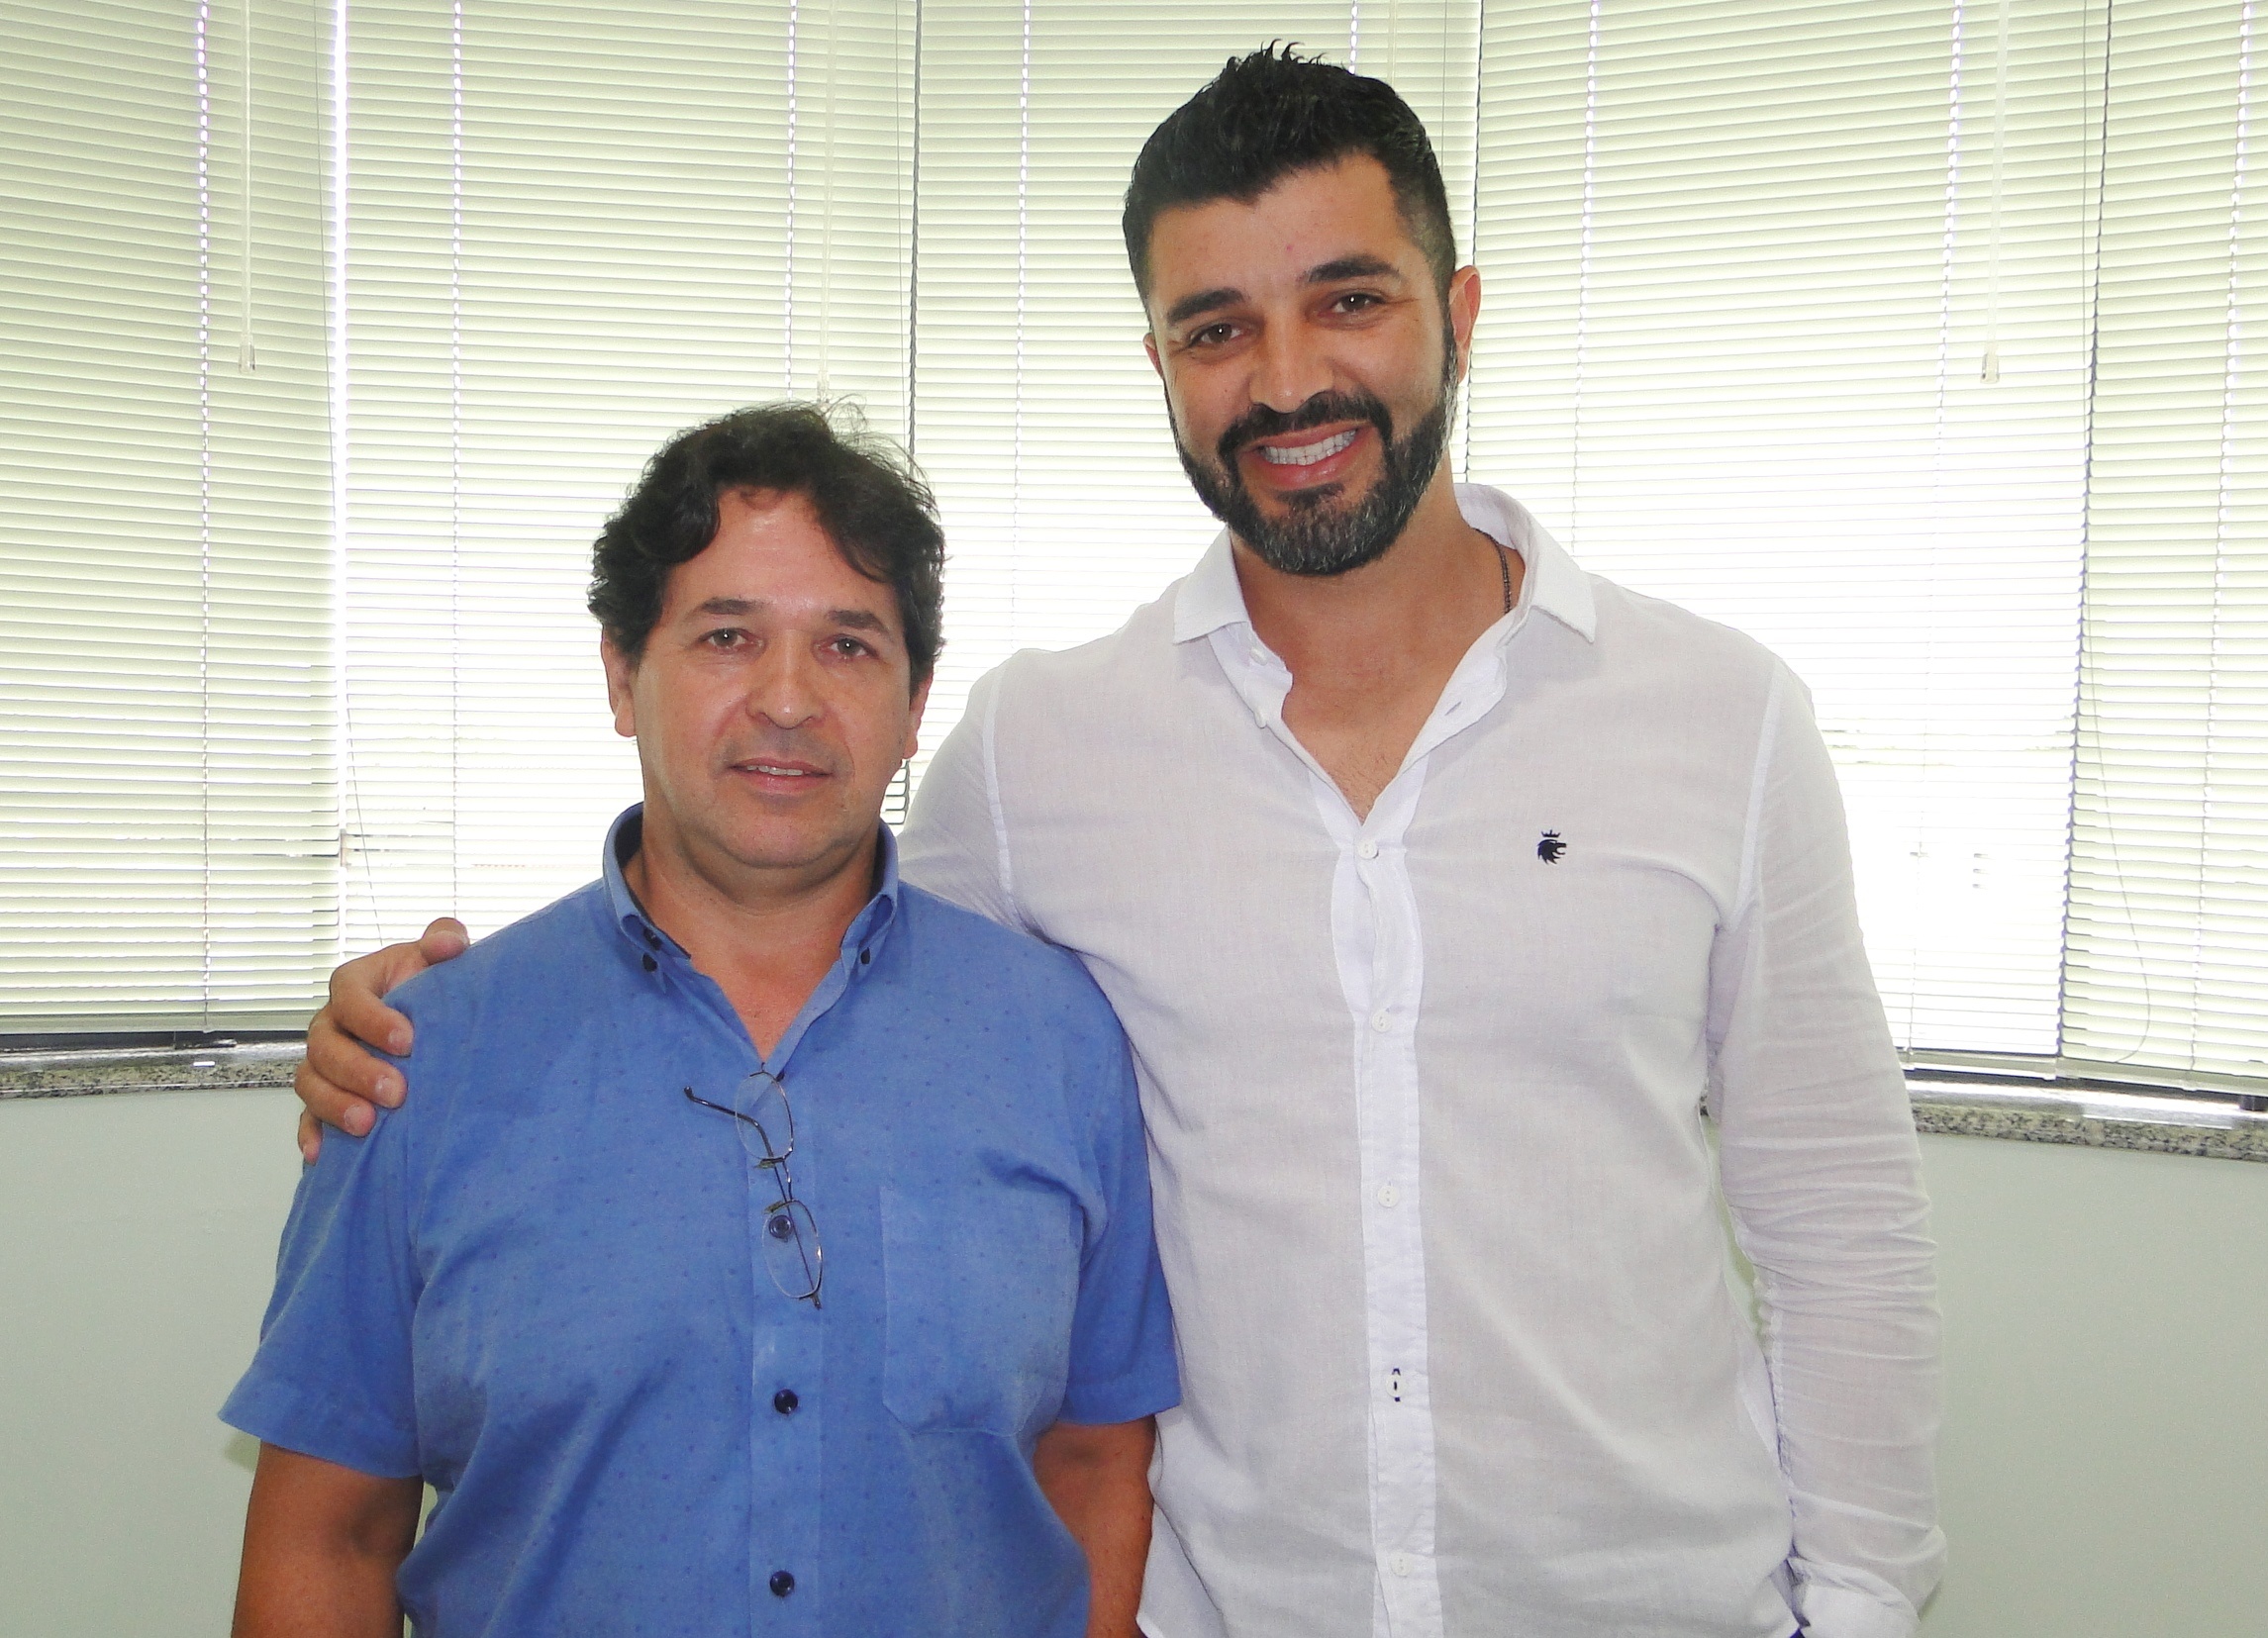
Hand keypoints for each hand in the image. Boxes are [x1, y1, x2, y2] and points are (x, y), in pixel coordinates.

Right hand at [294, 918, 469, 1162]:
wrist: (431, 1021)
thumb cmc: (429, 987)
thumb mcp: (437, 959)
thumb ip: (444, 940)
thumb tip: (449, 943)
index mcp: (354, 986)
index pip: (349, 997)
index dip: (372, 1018)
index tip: (408, 1040)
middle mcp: (330, 1024)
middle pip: (326, 1047)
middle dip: (358, 1071)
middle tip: (396, 1092)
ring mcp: (323, 1063)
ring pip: (311, 1083)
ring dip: (334, 1104)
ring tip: (367, 1124)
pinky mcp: (324, 1097)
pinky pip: (305, 1117)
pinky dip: (311, 1134)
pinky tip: (320, 1155)